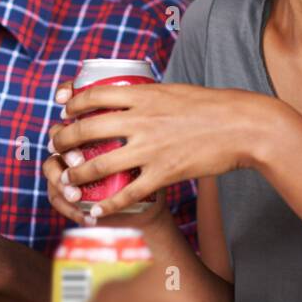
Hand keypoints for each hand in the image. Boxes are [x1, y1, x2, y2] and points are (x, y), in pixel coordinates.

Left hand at [47, 80, 283, 217]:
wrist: (243, 125)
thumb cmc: (213, 106)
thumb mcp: (175, 91)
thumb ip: (150, 96)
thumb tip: (132, 98)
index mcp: (144, 96)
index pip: (94, 96)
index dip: (73, 103)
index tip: (65, 110)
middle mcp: (141, 121)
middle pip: (87, 129)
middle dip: (64, 140)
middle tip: (58, 147)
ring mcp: (151, 149)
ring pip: (99, 164)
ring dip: (76, 175)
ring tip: (68, 181)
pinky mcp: (164, 173)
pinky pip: (127, 193)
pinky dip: (107, 205)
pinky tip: (96, 210)